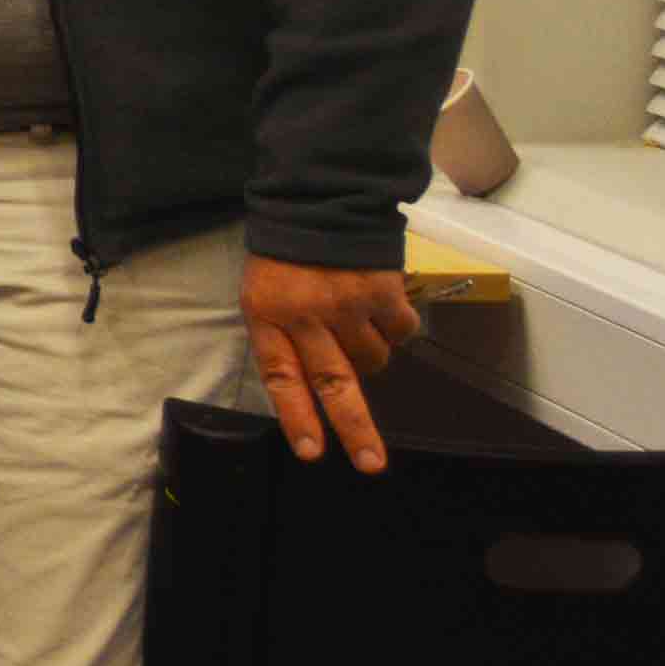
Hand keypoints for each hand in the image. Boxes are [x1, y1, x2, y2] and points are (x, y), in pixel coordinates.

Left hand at [246, 256, 421, 471]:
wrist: (319, 201)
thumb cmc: (285, 258)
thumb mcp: (263, 295)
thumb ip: (282, 339)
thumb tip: (315, 387)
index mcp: (268, 316)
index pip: (281, 377)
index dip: (297, 417)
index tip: (312, 452)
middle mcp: (308, 315)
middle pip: (333, 383)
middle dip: (354, 429)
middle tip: (371, 464)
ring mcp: (348, 304)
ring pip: (373, 359)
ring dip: (370, 355)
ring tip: (355, 324)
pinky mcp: (383, 290)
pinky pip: (400, 332)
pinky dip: (395, 328)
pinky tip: (378, 306)